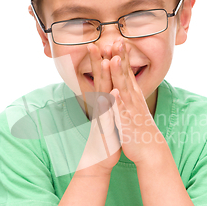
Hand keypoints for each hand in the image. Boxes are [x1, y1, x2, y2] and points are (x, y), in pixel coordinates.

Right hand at [76, 44, 121, 174]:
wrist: (99, 162)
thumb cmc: (105, 138)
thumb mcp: (107, 117)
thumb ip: (107, 103)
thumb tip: (108, 90)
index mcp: (102, 102)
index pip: (102, 78)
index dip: (103, 61)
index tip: (104, 43)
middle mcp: (100, 106)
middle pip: (98, 81)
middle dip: (97, 62)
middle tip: (95, 44)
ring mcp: (101, 117)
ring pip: (101, 94)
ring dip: (103, 78)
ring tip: (105, 61)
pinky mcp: (104, 129)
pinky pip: (107, 115)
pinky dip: (110, 105)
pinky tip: (111, 94)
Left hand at [108, 40, 164, 165]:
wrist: (149, 149)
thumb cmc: (138, 127)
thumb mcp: (132, 106)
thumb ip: (128, 93)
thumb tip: (123, 82)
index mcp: (132, 94)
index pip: (127, 71)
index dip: (123, 56)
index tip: (118, 39)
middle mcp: (133, 99)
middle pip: (126, 75)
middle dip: (121, 58)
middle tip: (117, 40)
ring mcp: (131, 110)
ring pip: (124, 90)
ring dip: (120, 75)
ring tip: (114, 60)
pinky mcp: (128, 124)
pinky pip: (121, 112)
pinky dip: (118, 102)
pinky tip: (114, 93)